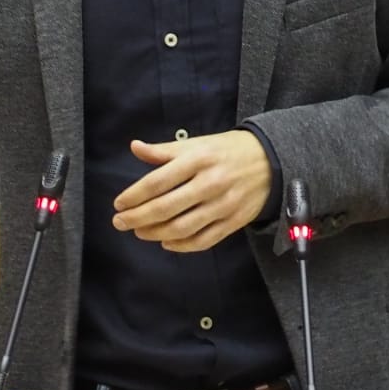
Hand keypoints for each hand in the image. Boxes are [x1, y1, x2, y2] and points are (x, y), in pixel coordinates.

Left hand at [113, 130, 271, 252]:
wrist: (269, 161)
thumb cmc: (225, 151)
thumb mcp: (196, 144)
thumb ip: (164, 150)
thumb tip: (135, 147)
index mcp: (198, 160)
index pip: (157, 182)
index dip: (134, 195)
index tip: (119, 203)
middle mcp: (210, 183)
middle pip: (165, 208)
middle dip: (137, 218)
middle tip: (120, 222)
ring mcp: (223, 205)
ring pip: (181, 228)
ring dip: (155, 233)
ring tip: (139, 231)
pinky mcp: (233, 222)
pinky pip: (203, 240)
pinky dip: (181, 245)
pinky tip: (166, 242)